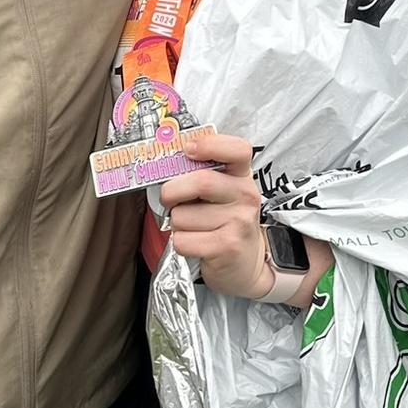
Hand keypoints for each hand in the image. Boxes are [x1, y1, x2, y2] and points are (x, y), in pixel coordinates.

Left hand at [159, 133, 270, 298]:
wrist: (245, 262)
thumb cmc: (223, 221)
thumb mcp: (220, 192)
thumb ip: (199, 173)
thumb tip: (163, 161)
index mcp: (241, 175)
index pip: (238, 149)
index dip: (210, 144)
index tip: (188, 149)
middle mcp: (245, 195)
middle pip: (201, 181)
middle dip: (172, 192)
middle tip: (170, 200)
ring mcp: (239, 222)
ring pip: (183, 216)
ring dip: (176, 223)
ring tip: (193, 227)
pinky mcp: (227, 247)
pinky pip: (182, 240)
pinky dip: (179, 243)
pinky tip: (196, 243)